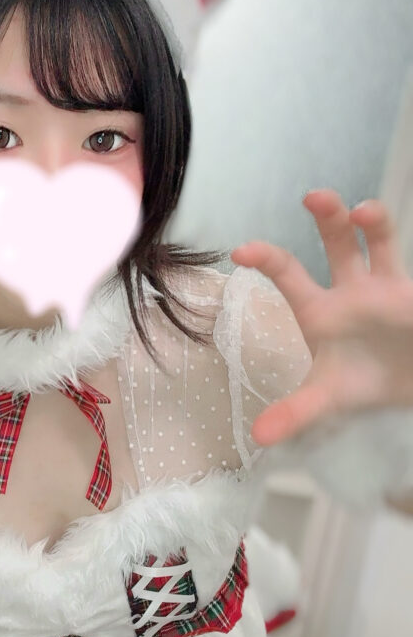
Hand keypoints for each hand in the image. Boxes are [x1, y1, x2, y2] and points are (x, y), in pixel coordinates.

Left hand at [230, 189, 412, 447]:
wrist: (409, 386)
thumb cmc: (361, 381)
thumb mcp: (328, 398)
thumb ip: (296, 413)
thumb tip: (258, 439)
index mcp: (321, 308)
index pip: (288, 273)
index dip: (266, 258)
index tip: (240, 251)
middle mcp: (352, 288)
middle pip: (337, 242)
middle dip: (327, 217)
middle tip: (314, 197)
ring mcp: (389, 286)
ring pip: (380, 242)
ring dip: (375, 222)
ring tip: (365, 211)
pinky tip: (409, 283)